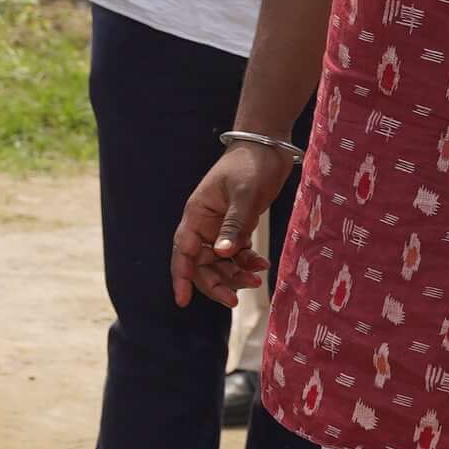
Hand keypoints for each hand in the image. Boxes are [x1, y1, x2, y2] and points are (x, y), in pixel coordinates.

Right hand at [172, 142, 295, 307]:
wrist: (267, 147)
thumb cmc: (252, 165)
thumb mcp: (245, 195)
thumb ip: (234, 225)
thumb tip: (222, 253)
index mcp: (197, 215)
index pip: (183, 252)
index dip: (181, 277)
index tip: (182, 301)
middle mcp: (204, 225)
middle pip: (200, 263)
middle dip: (215, 283)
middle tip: (234, 301)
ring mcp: (219, 227)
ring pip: (219, 262)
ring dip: (234, 275)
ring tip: (256, 280)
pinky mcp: (236, 227)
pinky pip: (236, 253)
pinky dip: (246, 263)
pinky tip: (261, 265)